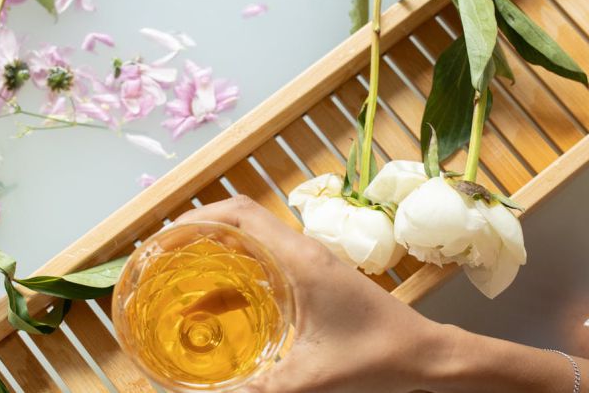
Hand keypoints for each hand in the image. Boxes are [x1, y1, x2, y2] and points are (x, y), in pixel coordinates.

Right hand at [176, 195, 445, 392]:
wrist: (425, 354)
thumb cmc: (377, 358)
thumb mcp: (310, 379)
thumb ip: (258, 390)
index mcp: (299, 259)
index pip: (240, 213)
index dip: (197, 217)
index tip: (165, 239)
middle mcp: (303, 250)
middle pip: (240, 218)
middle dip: (198, 231)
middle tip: (163, 257)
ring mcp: (311, 261)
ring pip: (253, 238)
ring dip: (217, 249)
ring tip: (180, 274)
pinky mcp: (316, 276)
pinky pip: (267, 259)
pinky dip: (237, 270)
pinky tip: (217, 302)